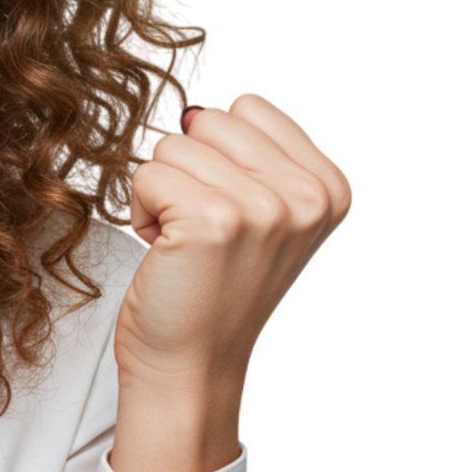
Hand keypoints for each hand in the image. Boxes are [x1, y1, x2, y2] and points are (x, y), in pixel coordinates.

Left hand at [117, 93, 352, 392]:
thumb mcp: (263, 215)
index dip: (220, 154)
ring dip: (162, 192)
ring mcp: (264, 208)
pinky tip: (165, 252)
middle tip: (201, 228)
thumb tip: (196, 111)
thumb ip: (251, 154)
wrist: (190, 364)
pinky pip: (146, 173)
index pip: (248, 107)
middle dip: (188, 168)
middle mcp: (306, 197)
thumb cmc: (213, 287)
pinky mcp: (212, 221)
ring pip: (173, 145)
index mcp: (329, 187)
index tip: (230, 211)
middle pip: (209, 121)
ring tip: (184, 243)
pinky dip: (141, 210)